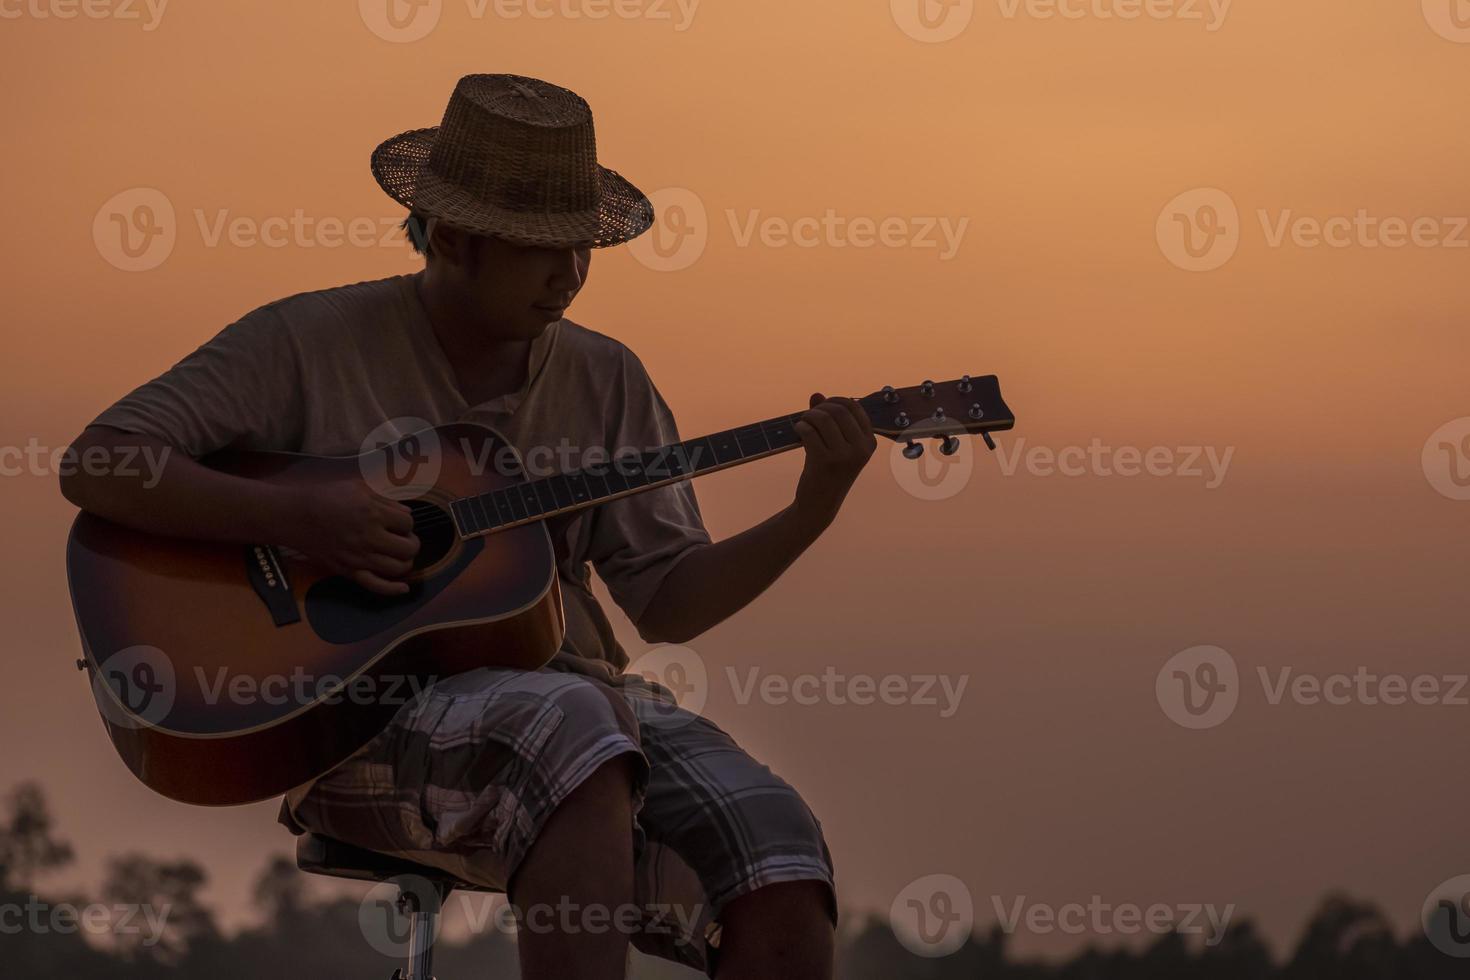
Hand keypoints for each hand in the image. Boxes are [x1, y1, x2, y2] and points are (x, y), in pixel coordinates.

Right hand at [280, 479, 419, 595]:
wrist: (295, 516)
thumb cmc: (326, 497)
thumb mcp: (358, 487)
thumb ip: (385, 500)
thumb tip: (406, 513)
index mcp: (373, 514)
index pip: (408, 523)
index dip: (406, 522)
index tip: (397, 521)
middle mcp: (369, 538)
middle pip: (408, 548)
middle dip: (411, 542)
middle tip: (404, 538)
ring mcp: (359, 557)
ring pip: (398, 568)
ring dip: (405, 561)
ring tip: (399, 554)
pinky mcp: (349, 571)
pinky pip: (376, 586)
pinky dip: (393, 590)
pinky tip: (404, 588)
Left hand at [792, 393, 876, 533]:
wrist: (820, 504)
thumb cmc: (827, 470)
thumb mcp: (834, 444)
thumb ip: (828, 419)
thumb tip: (816, 395)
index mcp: (869, 442)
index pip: (854, 407)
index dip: (835, 401)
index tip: (822, 407)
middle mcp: (861, 449)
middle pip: (838, 410)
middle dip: (819, 409)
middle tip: (808, 416)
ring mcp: (844, 456)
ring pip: (823, 419)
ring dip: (808, 416)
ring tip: (802, 423)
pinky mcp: (825, 462)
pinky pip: (809, 431)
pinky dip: (801, 427)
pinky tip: (798, 431)